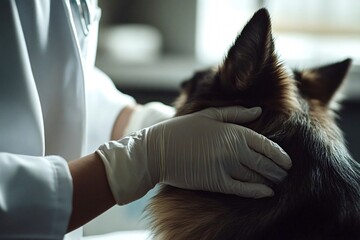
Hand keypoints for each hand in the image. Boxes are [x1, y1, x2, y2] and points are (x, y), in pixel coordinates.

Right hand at [97, 106, 290, 204]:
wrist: (158, 150)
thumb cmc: (182, 129)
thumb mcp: (208, 114)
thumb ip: (235, 113)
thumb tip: (258, 111)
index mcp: (233, 131)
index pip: (266, 145)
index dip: (280, 155)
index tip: (288, 161)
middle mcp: (233, 149)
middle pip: (265, 162)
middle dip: (279, 170)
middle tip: (285, 174)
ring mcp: (225, 167)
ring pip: (256, 176)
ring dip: (271, 180)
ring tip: (278, 182)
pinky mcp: (216, 182)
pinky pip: (242, 189)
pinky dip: (257, 192)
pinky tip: (267, 193)